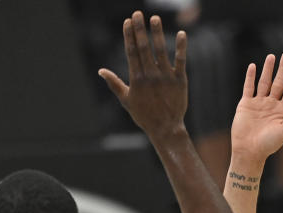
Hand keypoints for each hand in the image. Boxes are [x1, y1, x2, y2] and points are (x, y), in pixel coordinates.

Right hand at [99, 12, 187, 141]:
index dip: (129, 36)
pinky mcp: (180, 80)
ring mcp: (166, 77)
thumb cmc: (144, 115)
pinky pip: (181, 61)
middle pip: (144, 48)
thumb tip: (100, 71)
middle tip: (138, 13)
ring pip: (161, 51)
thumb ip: (114, 83)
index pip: (132, 52)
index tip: (128, 21)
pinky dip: (181, 47)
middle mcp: (150, 76)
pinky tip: (181, 33)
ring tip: (154, 19)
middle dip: (140, 30)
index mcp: (137, 79)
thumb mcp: (126, 100)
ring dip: (157, 34)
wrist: (165, 128)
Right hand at [230, 53, 282, 162]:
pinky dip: (250, 77)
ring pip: (264, 82)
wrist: (248, 151)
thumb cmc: (269, 145)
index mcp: (282, 111)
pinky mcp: (246, 105)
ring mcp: (258, 103)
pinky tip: (253, 67)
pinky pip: (248, 88)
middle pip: (279, 83)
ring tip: (271, 56)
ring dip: (267, 69)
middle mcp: (271, 105)